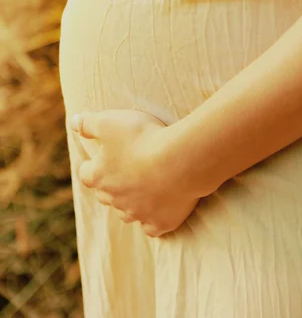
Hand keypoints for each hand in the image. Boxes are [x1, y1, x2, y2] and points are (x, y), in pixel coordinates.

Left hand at [70, 109, 198, 237]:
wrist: (179, 161)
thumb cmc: (142, 139)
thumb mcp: (110, 122)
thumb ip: (88, 123)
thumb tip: (73, 122)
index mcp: (100, 176)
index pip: (86, 174)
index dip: (92, 165)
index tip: (99, 159)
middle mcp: (115, 199)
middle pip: (106, 195)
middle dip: (111, 185)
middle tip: (125, 170)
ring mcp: (138, 214)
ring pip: (128, 213)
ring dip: (131, 202)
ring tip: (143, 188)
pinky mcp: (161, 222)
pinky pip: (152, 227)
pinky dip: (153, 220)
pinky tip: (159, 210)